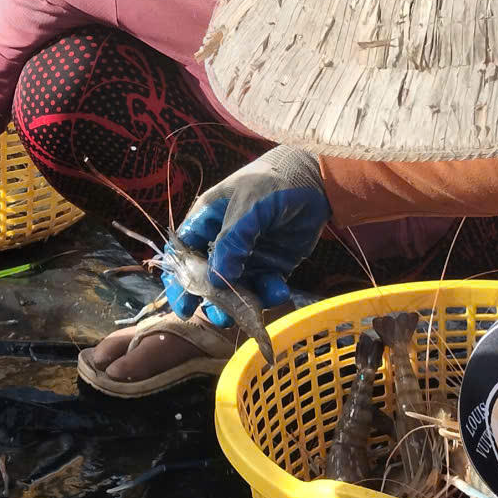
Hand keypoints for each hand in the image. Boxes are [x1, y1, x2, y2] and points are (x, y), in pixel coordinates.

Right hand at [167, 147, 329, 318]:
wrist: (318, 180)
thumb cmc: (274, 182)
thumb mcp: (249, 205)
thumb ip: (232, 240)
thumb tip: (215, 278)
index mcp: (207, 220)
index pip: (183, 253)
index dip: (180, 279)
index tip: (184, 305)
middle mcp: (223, 241)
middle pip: (208, 277)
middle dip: (213, 299)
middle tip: (220, 316)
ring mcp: (248, 255)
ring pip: (236, 288)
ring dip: (241, 302)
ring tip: (250, 311)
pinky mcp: (272, 265)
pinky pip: (264, 287)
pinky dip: (269, 293)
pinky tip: (280, 289)